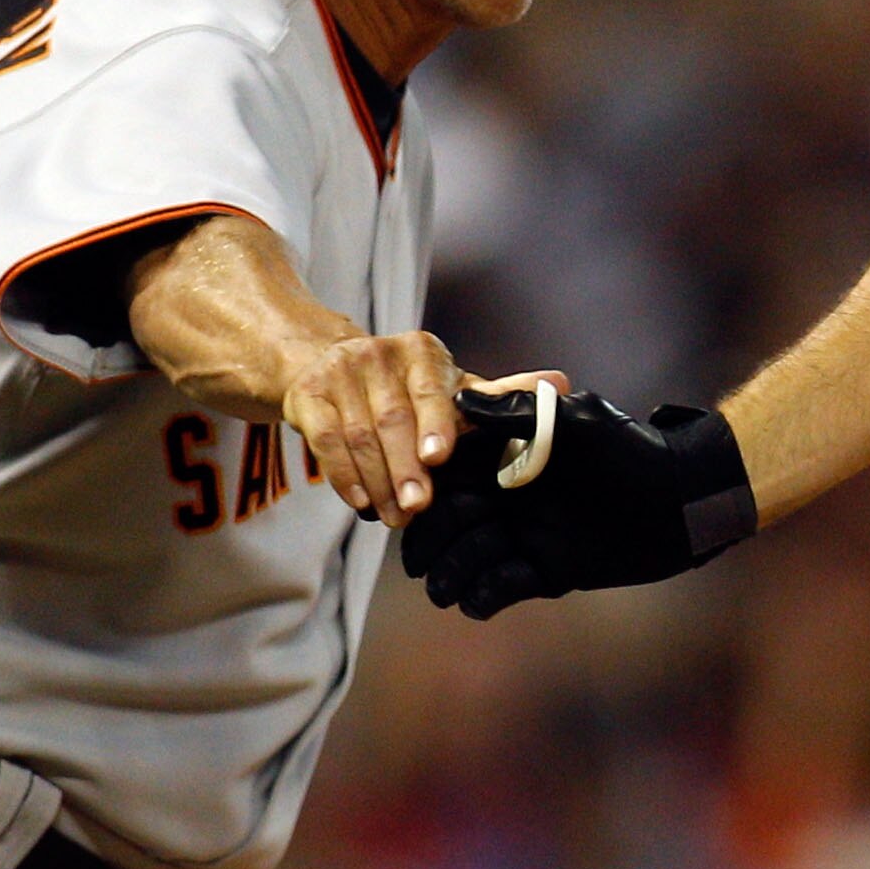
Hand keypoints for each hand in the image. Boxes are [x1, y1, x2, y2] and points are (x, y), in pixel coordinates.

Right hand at [279, 331, 559, 526]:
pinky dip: (344, 477)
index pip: (431, 389)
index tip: (440, 457)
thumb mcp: (452, 388)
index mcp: (422, 351)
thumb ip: (500, 394)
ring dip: (378, 482)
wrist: (327, 364)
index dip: (435, 424)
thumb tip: (561, 386)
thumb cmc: (407, 388)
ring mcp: (339, 372)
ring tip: (396, 516)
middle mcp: (379, 354)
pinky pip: (326, 442)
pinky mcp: (308, 395)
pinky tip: (362, 504)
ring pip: (359, 436)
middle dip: (406, 468)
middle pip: (393, 419)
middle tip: (418, 507)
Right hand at [400, 388, 754, 618]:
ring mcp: (524, 535)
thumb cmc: (630, 448)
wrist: (681, 497)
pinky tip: (478, 598)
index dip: (422, 492)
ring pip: (468, 559)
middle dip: (430, 542)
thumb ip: (518, 412)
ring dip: (451, 574)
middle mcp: (508, 497)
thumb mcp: (574, 422)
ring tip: (442, 588)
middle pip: (447, 522)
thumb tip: (459, 399)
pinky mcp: (545, 571)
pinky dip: (484, 596)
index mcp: (506, 457)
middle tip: (417, 561)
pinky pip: (500, 588)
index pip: (446, 475)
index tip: (406, 507)